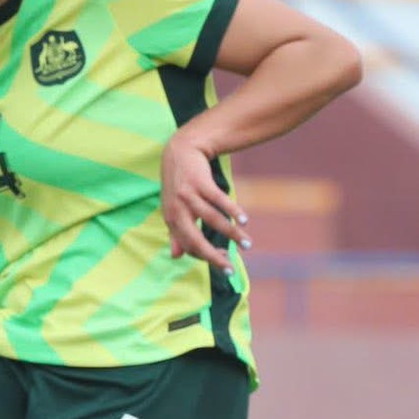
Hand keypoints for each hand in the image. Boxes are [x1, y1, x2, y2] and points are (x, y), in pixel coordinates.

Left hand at [160, 131, 249, 270]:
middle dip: (214, 257)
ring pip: (212, 220)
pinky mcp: (200, 182)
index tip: (224, 262)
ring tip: (247, 243)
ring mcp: (188, 195)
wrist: (181, 150)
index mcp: (171, 220)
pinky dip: (233, 211)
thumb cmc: (178, 183)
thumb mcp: (172, 208)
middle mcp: (177, 210)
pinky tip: (244, 220)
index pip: (188, 247)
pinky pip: (219, 200)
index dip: (206, 257)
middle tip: (231, 268)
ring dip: (232, 234)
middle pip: (196, 240)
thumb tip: (175, 256)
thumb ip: (175, 232)